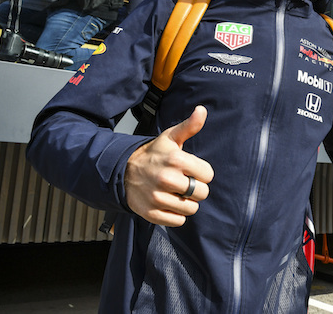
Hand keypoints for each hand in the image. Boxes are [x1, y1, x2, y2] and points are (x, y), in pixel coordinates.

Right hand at [124, 105, 214, 225]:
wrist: (124, 171)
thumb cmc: (154, 154)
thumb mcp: (171, 137)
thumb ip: (189, 126)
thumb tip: (202, 110)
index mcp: (175, 159)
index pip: (208, 175)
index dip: (202, 173)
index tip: (191, 170)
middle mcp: (166, 179)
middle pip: (202, 193)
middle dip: (196, 188)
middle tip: (184, 182)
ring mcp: (157, 198)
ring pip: (191, 209)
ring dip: (187, 203)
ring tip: (176, 192)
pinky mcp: (151, 213)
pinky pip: (178, 221)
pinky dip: (176, 215)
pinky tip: (169, 203)